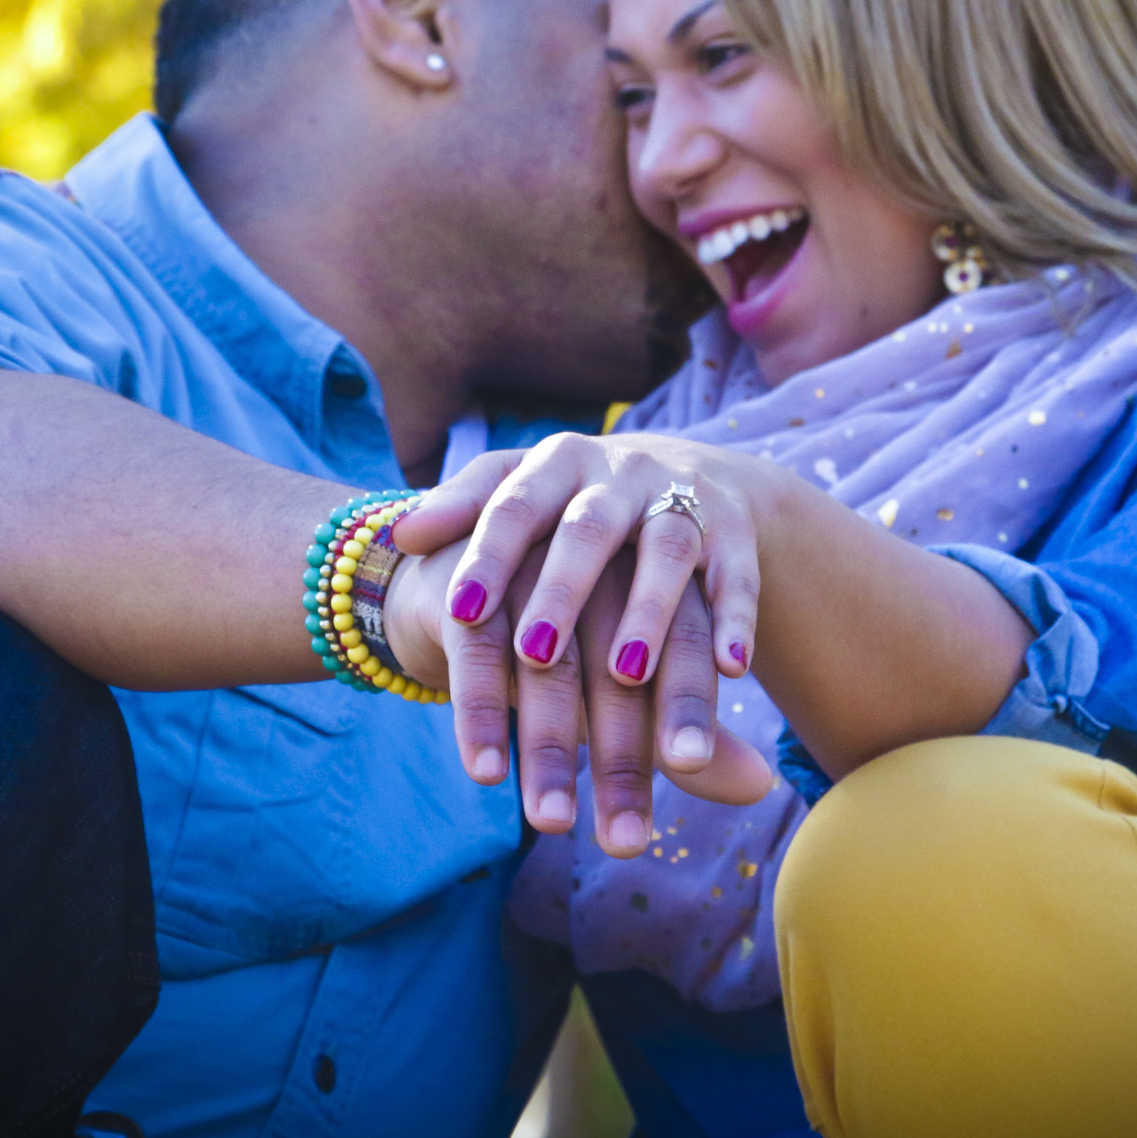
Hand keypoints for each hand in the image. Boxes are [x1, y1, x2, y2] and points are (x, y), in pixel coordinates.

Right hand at [386, 534, 769, 855]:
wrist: (470, 574)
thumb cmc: (573, 643)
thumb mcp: (630, 685)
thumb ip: (689, 732)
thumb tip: (760, 787)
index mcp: (654, 579)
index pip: (683, 641)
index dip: (686, 702)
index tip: (688, 767)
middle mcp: (599, 567)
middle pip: (616, 668)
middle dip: (620, 755)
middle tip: (624, 841)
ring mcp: (532, 571)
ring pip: (548, 668)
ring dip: (549, 749)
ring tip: (553, 823)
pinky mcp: (468, 585)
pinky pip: (479, 657)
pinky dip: (483, 716)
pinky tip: (487, 772)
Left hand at [397, 434, 774, 788]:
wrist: (691, 476)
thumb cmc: (576, 500)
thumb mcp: (522, 491)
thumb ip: (464, 510)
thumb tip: (398, 535)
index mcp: (557, 462)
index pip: (514, 504)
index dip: (489, 556)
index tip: (458, 612)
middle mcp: (621, 473)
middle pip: (589, 530)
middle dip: (563, 592)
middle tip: (534, 655)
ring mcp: (682, 498)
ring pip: (668, 552)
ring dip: (649, 613)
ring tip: (626, 676)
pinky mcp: (735, 532)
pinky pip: (738, 576)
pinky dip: (737, 621)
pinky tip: (730, 672)